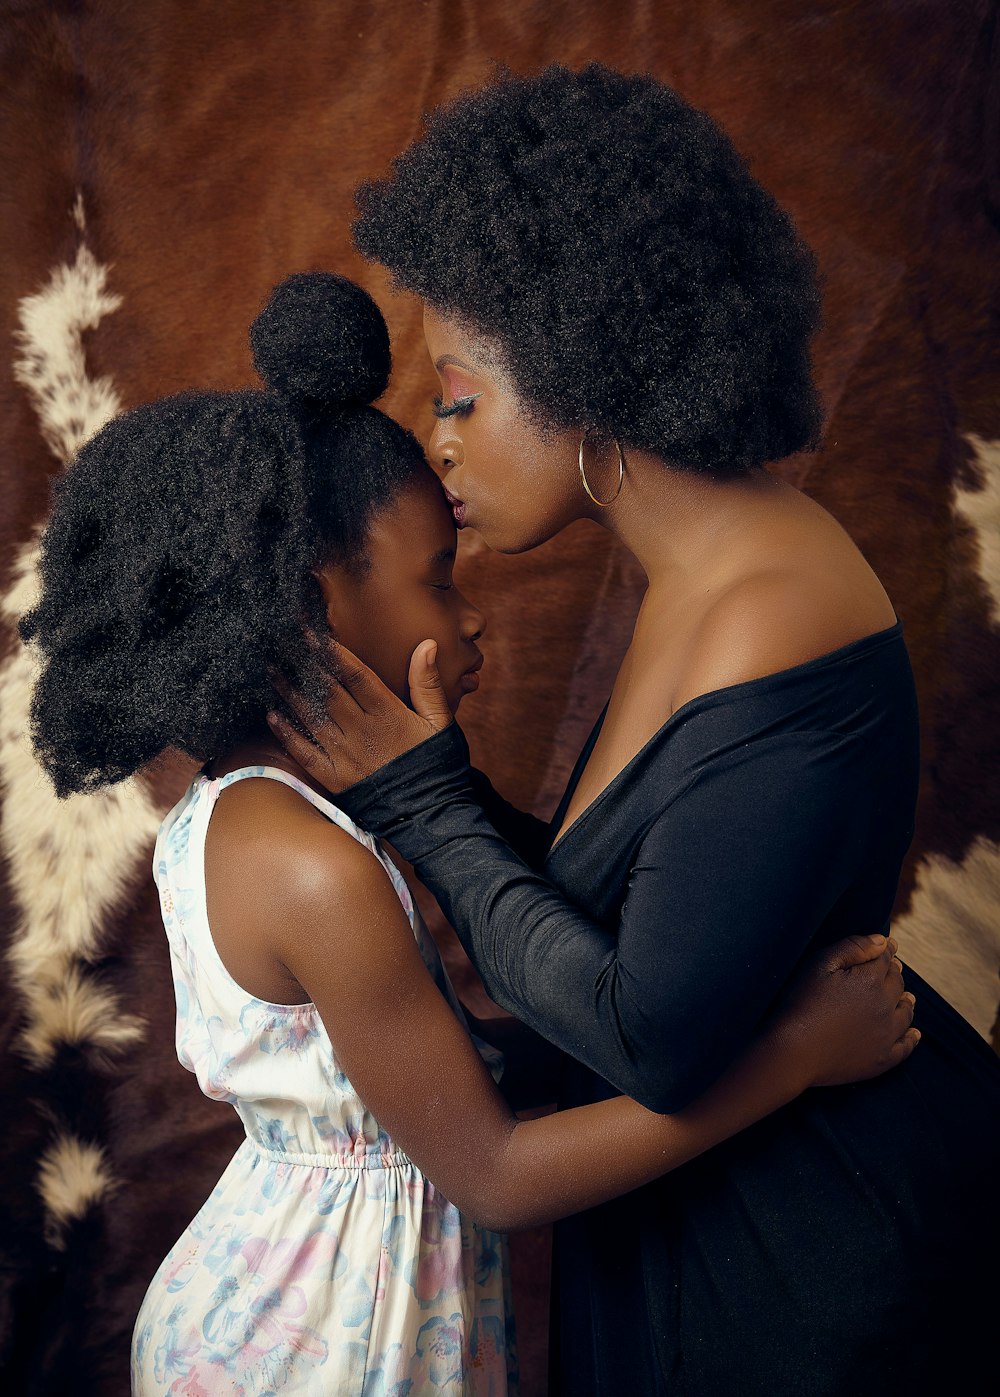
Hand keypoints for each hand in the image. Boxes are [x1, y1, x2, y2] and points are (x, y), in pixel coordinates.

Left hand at [268, 636, 452, 793]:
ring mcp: (345, 755)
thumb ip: (427, 683)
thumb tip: (426, 644)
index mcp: (388, 714)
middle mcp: (362, 731)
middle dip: (305, 665)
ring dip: (290, 692)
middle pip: (327, 691)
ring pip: (312, 716)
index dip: (332, 652)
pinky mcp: (334, 777)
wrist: (429, 812)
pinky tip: (272, 715)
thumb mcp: (440, 722)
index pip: (355, 675)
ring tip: (272, 670)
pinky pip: (305, 752)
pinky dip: (287, 734)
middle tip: (284, 644)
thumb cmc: (435, 764)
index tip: (312, 633)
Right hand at [768, 934, 918, 1089]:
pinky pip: (906, 1047)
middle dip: (895, 974)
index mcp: (870, 980)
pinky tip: (914, 1033)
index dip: (886, 950)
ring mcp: (886, 1035)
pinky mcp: (882, 1060)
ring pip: (905, 1013)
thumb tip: (883, 941)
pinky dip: (912, 1038)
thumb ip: (853, 947)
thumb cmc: (801, 1003)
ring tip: (906, 997)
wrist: (793, 1051)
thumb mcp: (820, 964)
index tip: (888, 946)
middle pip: (897, 984)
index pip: (885, 959)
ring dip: (906, 1001)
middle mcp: (885, 1007)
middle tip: (892, 969)